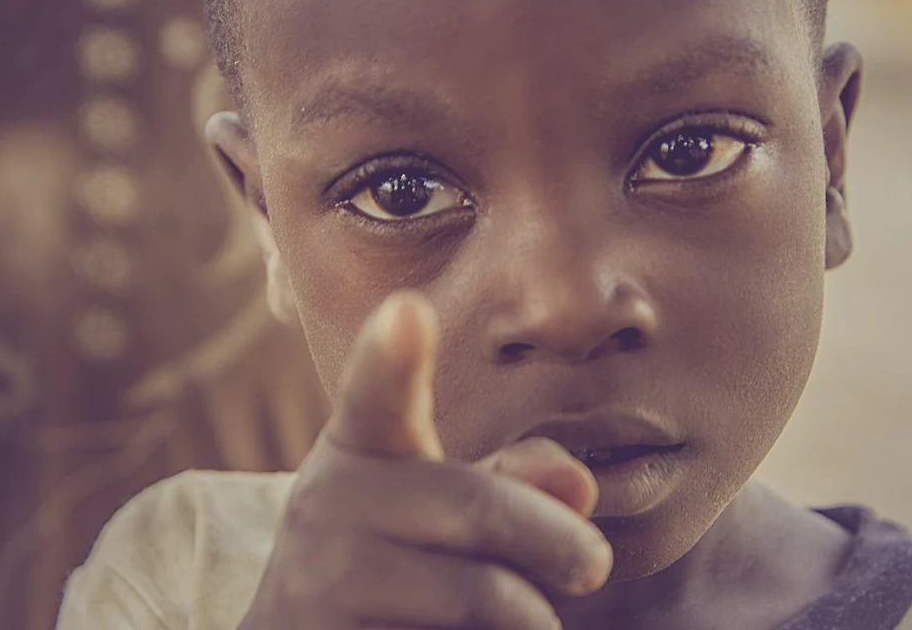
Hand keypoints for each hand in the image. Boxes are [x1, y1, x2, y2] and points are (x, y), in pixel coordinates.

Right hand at [239, 292, 612, 629]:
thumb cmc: (401, 557)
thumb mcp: (451, 505)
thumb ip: (516, 478)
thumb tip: (580, 485)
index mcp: (362, 443)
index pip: (376, 393)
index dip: (393, 355)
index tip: (409, 312)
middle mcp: (328, 501)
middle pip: (476, 506)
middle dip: (555, 541)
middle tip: (595, 564)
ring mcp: (316, 581)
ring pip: (476, 596)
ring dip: (531, 615)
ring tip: (530, 618)